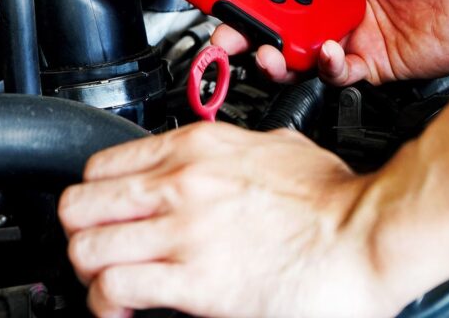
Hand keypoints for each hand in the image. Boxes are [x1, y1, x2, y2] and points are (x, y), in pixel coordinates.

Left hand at [59, 123, 408, 317]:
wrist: (369, 233)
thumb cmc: (333, 198)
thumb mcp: (273, 147)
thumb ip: (231, 150)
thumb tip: (219, 158)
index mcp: (193, 148)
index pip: (98, 166)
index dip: (94, 198)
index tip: (103, 217)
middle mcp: (178, 185)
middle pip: (78, 206)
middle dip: (80, 234)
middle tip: (98, 252)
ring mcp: (182, 232)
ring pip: (86, 247)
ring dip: (89, 272)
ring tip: (109, 283)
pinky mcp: (194, 281)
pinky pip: (115, 287)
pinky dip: (107, 303)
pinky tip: (124, 307)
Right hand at [212, 0, 448, 84]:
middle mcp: (327, 0)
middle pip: (270, 17)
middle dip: (242, 25)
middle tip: (225, 29)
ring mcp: (344, 32)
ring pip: (293, 50)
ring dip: (274, 52)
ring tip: (269, 48)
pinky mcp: (366, 63)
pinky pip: (332, 72)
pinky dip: (325, 66)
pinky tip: (330, 51)